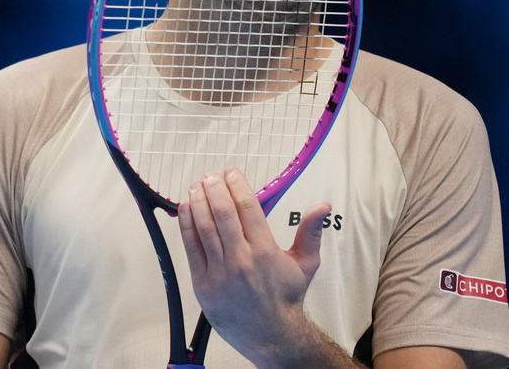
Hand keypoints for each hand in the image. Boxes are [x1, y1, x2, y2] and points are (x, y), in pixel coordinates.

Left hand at [178, 167, 331, 363]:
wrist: (270, 334)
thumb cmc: (285, 298)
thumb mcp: (306, 263)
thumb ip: (311, 231)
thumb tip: (323, 206)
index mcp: (264, 250)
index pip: (247, 207)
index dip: (237, 185)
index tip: (232, 173)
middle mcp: (241, 259)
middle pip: (223, 213)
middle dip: (215, 188)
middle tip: (211, 176)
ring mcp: (219, 272)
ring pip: (205, 227)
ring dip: (198, 202)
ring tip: (196, 185)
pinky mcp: (202, 284)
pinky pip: (191, 248)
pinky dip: (186, 226)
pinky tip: (186, 209)